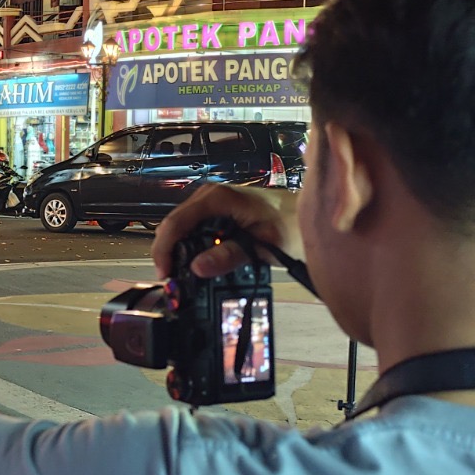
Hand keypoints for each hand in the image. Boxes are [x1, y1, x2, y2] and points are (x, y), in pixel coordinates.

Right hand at [152, 183, 302, 279]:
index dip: (165, 249)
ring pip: (181, 226)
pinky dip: (191, 246)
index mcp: (217, 198)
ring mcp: (212, 201)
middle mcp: (210, 195)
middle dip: (169, 252)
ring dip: (179, 250)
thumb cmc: (291, 226)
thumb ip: (229, 255)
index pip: (177, 222)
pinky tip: (197, 262)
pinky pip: (194, 228)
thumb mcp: (261, 245)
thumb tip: (197, 268)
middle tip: (173, 280)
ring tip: (182, 275)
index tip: (165, 274)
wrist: (309, 216)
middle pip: (174, 224)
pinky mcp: (217, 211)